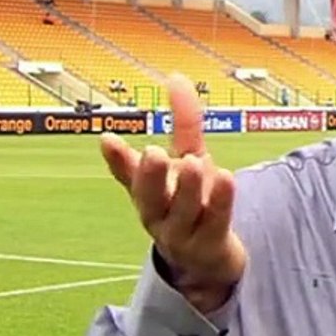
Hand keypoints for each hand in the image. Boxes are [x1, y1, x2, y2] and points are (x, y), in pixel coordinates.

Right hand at [100, 74, 245, 312]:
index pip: (129, 176)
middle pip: (149, 198)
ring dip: (187, 189)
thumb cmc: (194, 204)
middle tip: (153, 153)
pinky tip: (227, 178)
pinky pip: (215, 222)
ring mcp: (183, 234)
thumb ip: (183, 123)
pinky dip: (220, 201)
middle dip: (150, 176)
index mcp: (148, 194)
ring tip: (194, 163)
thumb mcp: (188, 160)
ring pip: (182, 212)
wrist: (211, 260)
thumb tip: (175, 75)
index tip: (108, 139)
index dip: (118, 159)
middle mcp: (159, 215)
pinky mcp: (210, 244)